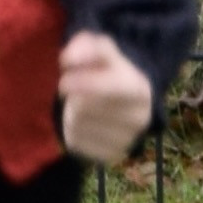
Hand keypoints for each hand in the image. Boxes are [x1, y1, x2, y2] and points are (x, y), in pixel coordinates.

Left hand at [57, 31, 156, 166]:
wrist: (128, 104)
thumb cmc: (110, 73)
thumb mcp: (104, 52)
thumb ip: (87, 45)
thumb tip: (67, 59)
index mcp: (139, 90)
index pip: (107, 88)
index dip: (81, 83)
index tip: (63, 80)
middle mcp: (138, 119)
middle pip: (84, 107)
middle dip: (74, 97)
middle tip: (77, 93)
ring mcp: (125, 141)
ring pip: (76, 126)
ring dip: (71, 114)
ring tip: (83, 108)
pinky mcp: (109, 157)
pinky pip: (75, 143)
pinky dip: (72, 132)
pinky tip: (85, 124)